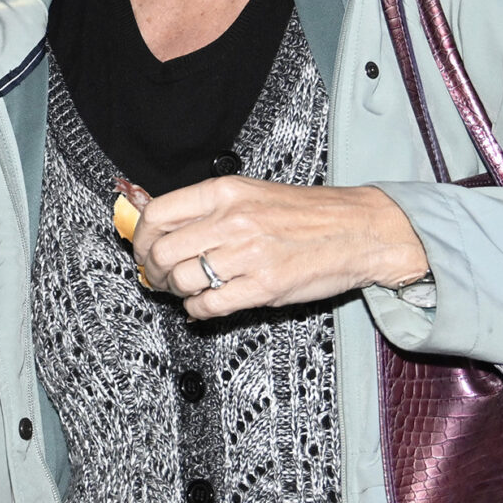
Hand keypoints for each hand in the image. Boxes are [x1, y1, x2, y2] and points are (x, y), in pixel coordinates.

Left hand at [132, 177, 427, 320]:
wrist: (361, 230)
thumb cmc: (309, 215)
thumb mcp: (252, 194)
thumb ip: (208, 209)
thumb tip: (163, 231)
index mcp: (225, 191)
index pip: (157, 214)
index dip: (141, 239)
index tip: (143, 251)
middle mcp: (232, 220)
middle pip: (161, 252)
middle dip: (153, 271)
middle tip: (159, 277)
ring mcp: (247, 254)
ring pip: (181, 281)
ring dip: (176, 292)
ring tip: (186, 291)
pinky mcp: (263, 287)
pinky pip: (208, 305)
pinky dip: (198, 311)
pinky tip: (205, 305)